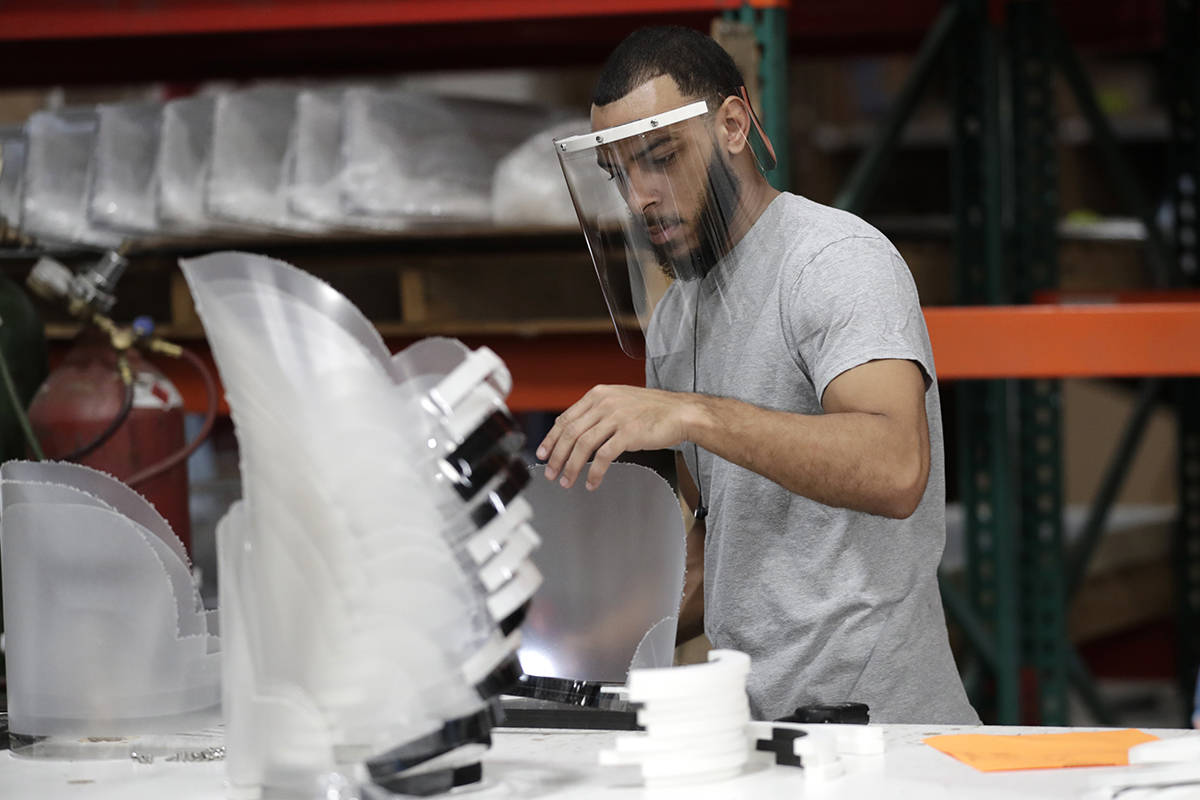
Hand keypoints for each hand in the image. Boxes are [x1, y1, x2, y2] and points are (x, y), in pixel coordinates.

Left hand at [536, 385, 693, 490]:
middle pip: (570, 433)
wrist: (681, 412)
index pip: (565, 418)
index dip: (551, 439)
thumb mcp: (619, 401)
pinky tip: (591, 482)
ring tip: (566, 481)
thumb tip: (576, 432)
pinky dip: (595, 472)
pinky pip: (604, 456)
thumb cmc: (652, 410)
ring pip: (583, 446)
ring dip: (571, 467)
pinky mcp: (628, 433)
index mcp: (598, 395)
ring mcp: (616, 417)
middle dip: (556, 456)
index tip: (542, 454)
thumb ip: (598, 411)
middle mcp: (604, 404)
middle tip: (550, 473)